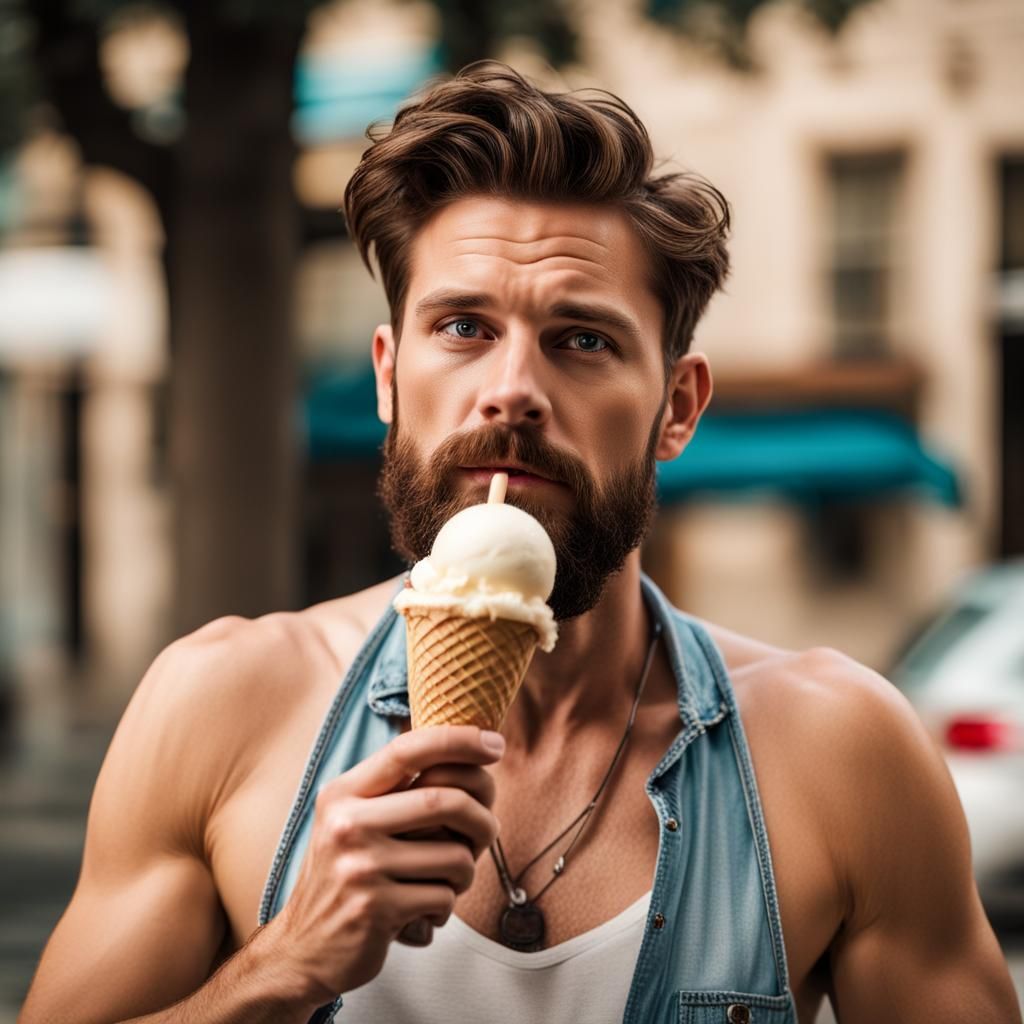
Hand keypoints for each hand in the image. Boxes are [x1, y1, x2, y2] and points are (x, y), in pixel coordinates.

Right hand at [266, 725, 502, 1001]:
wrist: (303, 950)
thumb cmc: (345, 877)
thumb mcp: (353, 820)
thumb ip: (395, 789)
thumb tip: (466, 752)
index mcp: (343, 793)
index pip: (407, 748)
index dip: (458, 739)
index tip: (494, 743)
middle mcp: (347, 824)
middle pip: (443, 800)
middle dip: (481, 818)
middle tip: (487, 832)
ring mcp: (359, 867)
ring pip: (454, 855)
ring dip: (465, 872)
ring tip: (445, 882)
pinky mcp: (375, 909)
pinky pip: (444, 897)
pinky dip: (446, 906)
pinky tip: (424, 911)